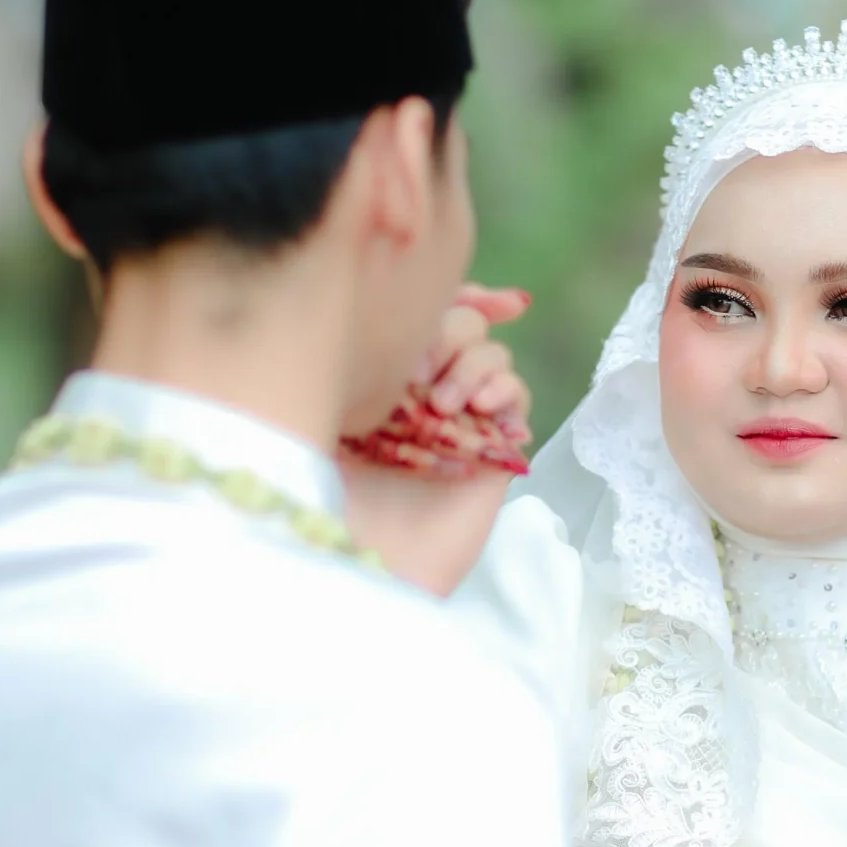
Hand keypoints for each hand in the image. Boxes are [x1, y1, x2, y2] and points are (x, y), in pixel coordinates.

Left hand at [345, 286, 532, 480]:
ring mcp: (466, 412)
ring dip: (471, 369)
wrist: (369, 554)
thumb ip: (353, 357)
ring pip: (492, 354)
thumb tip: (388, 305)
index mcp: (385, 369)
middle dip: (449, 336)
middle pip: (463, 323)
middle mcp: (429, 384)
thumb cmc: (335, 489)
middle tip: (417, 377)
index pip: (428, 311)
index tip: (453, 295)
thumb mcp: (329, 410)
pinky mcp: (496, 442)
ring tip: (444, 407)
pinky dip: (505, 391)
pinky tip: (483, 411)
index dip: (449, 293)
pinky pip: (517, 394)